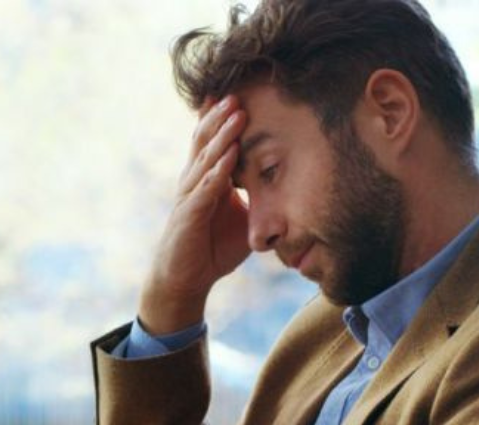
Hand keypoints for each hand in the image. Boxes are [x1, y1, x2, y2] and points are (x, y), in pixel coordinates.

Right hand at [139, 94, 251, 333]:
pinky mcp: (189, 216)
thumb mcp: (243, 219)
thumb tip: (293, 189)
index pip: (213, 141)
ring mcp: (190, 197)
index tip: (239, 91)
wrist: (185, 279)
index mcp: (206, 178)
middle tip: (239, 91)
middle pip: (206, 141)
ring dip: (222, 136)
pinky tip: (229, 155)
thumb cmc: (213, 248)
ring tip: (236, 112)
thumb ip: (259, 200)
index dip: (222, 118)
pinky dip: (217, 171)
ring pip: (206, 159)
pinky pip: (205, 189)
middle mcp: (194, 181)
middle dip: (222, 116)